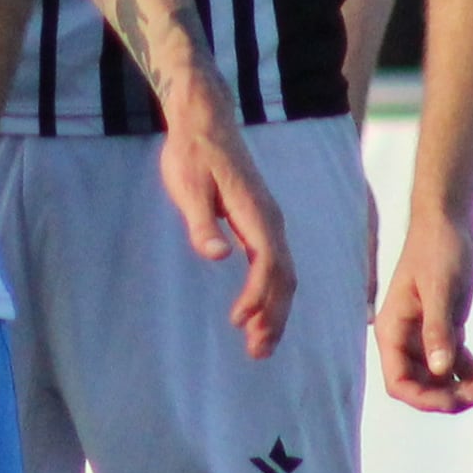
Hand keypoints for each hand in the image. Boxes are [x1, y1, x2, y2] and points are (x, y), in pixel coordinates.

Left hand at [153, 77, 295, 357]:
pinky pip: (275, 265)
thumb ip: (201, 223)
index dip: (256, 296)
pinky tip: (256, 312)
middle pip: (284, 277)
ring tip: (258, 344)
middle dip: (273, 316)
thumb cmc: (192, 153)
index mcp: (256, 213)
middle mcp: (270, 219)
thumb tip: (215, 256)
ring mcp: (269, 221)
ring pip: (283, 274)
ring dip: (274, 311)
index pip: (267, 264)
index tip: (237, 321)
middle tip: (256, 351)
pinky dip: (270, 293)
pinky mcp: (261, 222)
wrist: (204, 120)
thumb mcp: (188, 187)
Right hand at [373, 210, 472, 412]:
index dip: (424, 399)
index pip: (399, 383)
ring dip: (470, 386)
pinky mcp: (447, 330)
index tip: (455, 400)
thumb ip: (437, 330)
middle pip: (425, 387)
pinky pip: (459, 364)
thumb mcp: (440, 289)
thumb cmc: (438, 248)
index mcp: (394, 332)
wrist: (450, 221)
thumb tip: (439, 371)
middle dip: (455, 395)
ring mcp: (428, 337)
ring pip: (445, 379)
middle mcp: (408, 340)